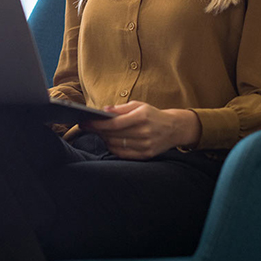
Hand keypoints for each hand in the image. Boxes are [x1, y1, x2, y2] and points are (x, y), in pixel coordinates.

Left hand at [81, 101, 200, 159]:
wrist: (174, 128)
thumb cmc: (152, 115)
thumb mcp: (139, 105)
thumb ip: (120, 108)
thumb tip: (103, 111)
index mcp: (142, 117)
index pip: (114, 124)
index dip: (98, 124)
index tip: (86, 122)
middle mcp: (144, 132)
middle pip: (113, 135)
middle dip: (98, 131)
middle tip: (88, 127)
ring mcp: (146, 145)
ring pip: (116, 145)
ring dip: (104, 139)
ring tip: (99, 133)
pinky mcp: (146, 155)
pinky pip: (123, 154)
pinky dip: (113, 148)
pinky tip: (109, 141)